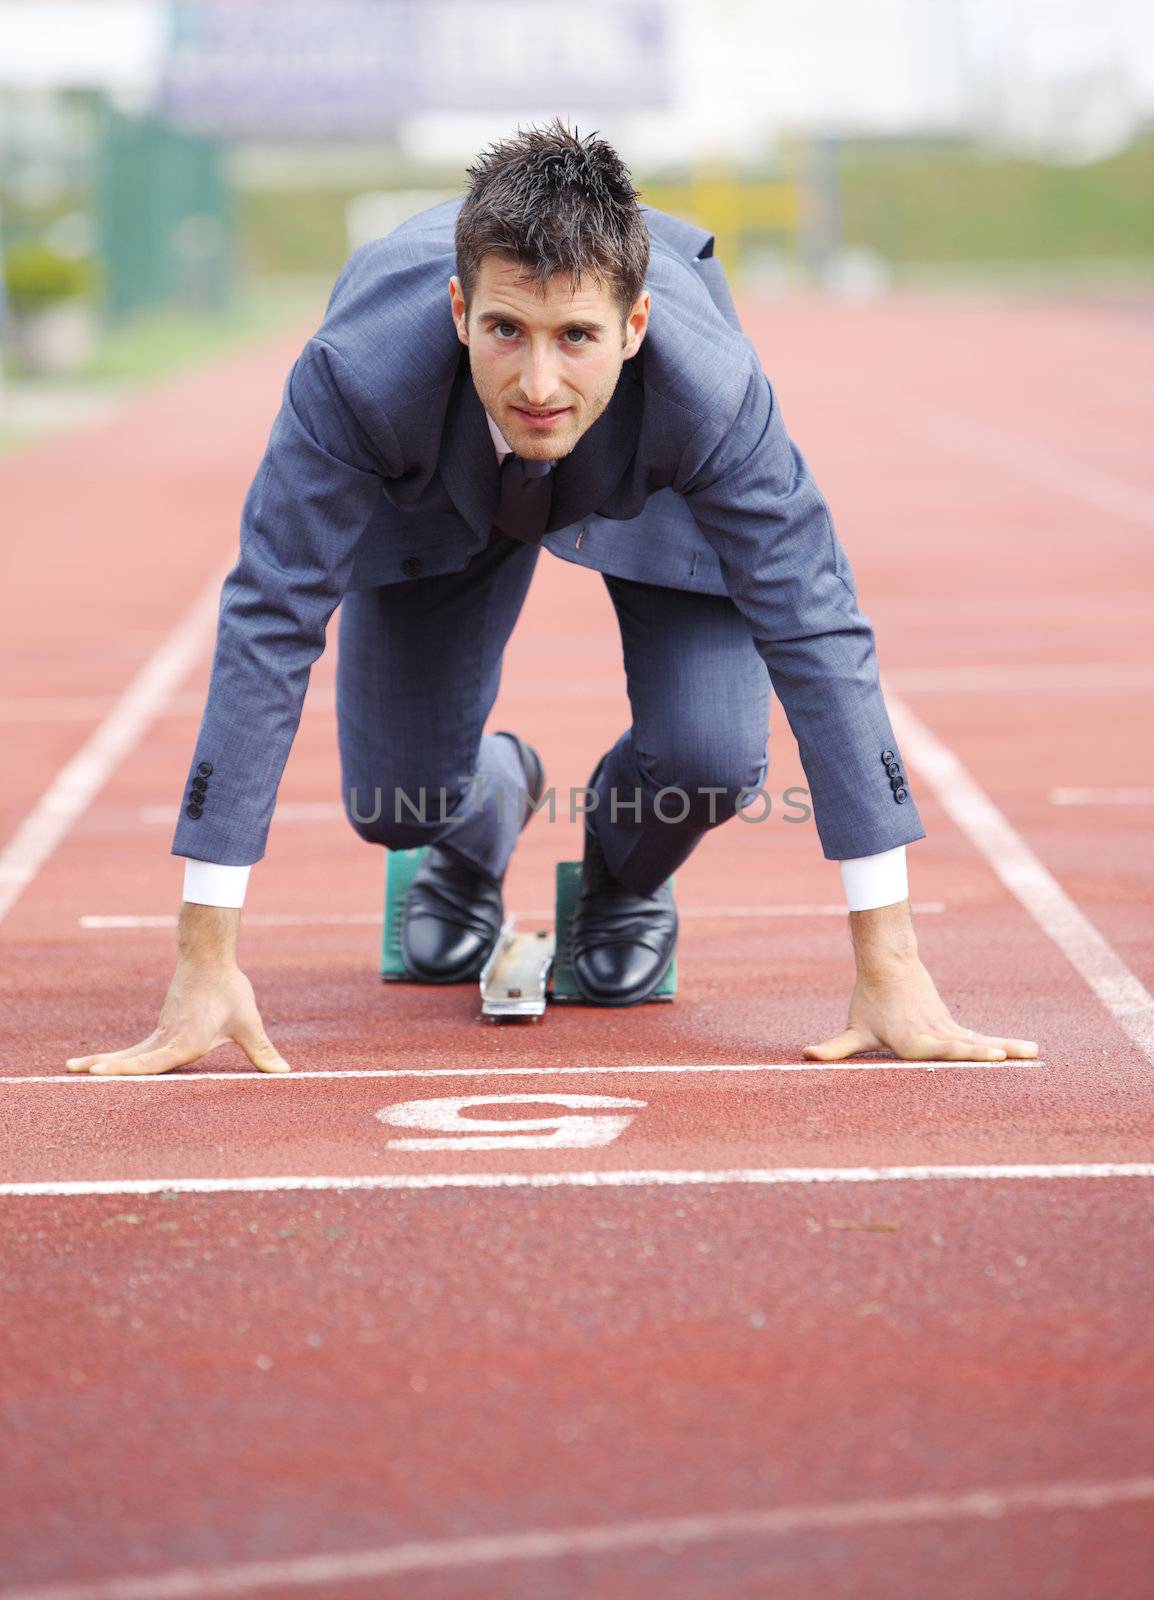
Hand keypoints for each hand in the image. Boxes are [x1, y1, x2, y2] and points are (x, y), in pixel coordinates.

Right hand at [66, 956, 290, 1076]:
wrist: (210, 957)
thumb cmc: (229, 990)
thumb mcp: (249, 1023)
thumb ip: (263, 1051)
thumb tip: (284, 1072)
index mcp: (185, 1041)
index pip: (151, 1061)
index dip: (125, 1069)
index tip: (97, 1072)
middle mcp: (168, 1038)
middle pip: (131, 1059)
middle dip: (103, 1068)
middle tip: (70, 1072)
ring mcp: (162, 1031)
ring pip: (131, 1053)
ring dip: (105, 1062)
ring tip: (74, 1068)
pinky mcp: (162, 1026)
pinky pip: (138, 1048)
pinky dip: (120, 1058)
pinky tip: (105, 1064)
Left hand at [804, 901, 1037, 1063]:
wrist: (888, 963)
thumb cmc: (869, 1000)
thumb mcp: (853, 1029)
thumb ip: (834, 1049)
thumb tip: (807, 1057)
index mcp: (913, 1043)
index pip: (942, 1051)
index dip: (965, 1053)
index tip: (989, 1055)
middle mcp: (934, 1036)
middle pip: (965, 1047)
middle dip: (989, 1055)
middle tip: (1012, 1059)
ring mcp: (946, 1029)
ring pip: (979, 1040)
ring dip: (1006, 1048)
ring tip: (1034, 1053)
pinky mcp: (952, 1025)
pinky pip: (979, 1038)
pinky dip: (1001, 1045)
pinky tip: (1024, 1051)